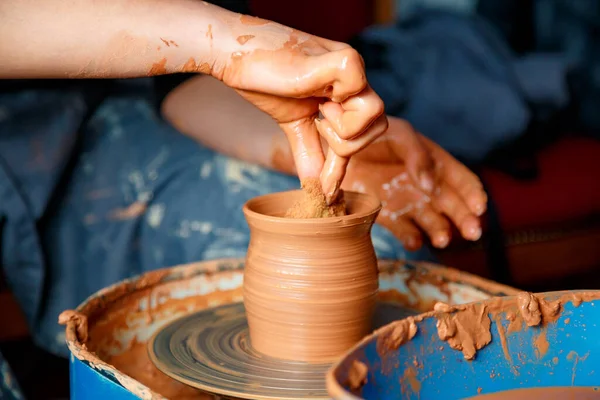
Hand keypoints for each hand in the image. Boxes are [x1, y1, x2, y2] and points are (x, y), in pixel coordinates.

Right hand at [216, 17, 386, 202]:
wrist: (233, 54)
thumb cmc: (262, 80)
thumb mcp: (292, 123)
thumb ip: (308, 152)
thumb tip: (316, 190)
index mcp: (346, 91)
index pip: (363, 133)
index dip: (342, 165)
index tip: (326, 193)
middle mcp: (355, 77)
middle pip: (379, 126)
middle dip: (345, 141)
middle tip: (317, 123)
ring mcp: (352, 66)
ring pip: (376, 113)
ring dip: (341, 125)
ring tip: (317, 107)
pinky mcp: (344, 60)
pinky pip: (362, 98)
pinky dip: (338, 106)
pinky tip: (314, 92)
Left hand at [341, 117, 487, 249]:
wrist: (335, 148)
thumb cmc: (372, 134)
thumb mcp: (398, 135)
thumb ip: (418, 156)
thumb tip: (431, 186)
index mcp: (434, 163)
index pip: (462, 182)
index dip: (474, 195)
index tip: (479, 208)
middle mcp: (425, 186)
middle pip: (453, 207)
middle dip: (466, 220)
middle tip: (472, 232)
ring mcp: (407, 202)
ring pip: (433, 222)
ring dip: (441, 232)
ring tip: (442, 239)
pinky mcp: (387, 215)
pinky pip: (404, 231)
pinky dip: (411, 239)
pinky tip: (414, 241)